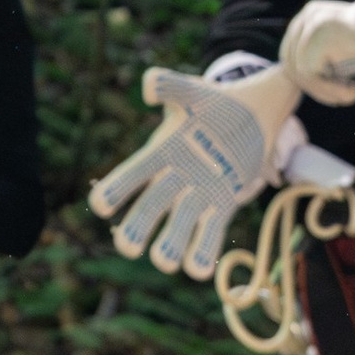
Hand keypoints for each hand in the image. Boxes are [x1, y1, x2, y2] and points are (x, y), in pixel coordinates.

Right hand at [90, 60, 297, 277]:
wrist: (254, 115)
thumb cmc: (216, 101)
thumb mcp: (191, 90)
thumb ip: (169, 84)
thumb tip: (149, 87)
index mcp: (161, 151)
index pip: (134, 172)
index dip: (117, 188)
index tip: (100, 205)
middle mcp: (175, 177)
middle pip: (152, 205)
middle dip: (139, 226)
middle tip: (128, 247)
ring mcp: (199, 193)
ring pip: (180, 224)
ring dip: (171, 244)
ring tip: (165, 262)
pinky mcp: (223, 204)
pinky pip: (212, 230)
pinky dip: (204, 248)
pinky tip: (198, 270)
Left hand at [281, 0, 354, 103]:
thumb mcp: (346, 38)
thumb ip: (320, 45)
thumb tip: (296, 69)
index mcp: (313, 12)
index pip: (291, 51)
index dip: (309, 77)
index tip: (337, 85)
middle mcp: (310, 15)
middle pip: (290, 62)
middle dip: (313, 85)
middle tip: (342, 94)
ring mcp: (314, 26)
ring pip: (299, 73)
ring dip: (325, 91)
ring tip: (352, 91)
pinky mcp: (321, 41)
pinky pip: (310, 78)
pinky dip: (331, 92)